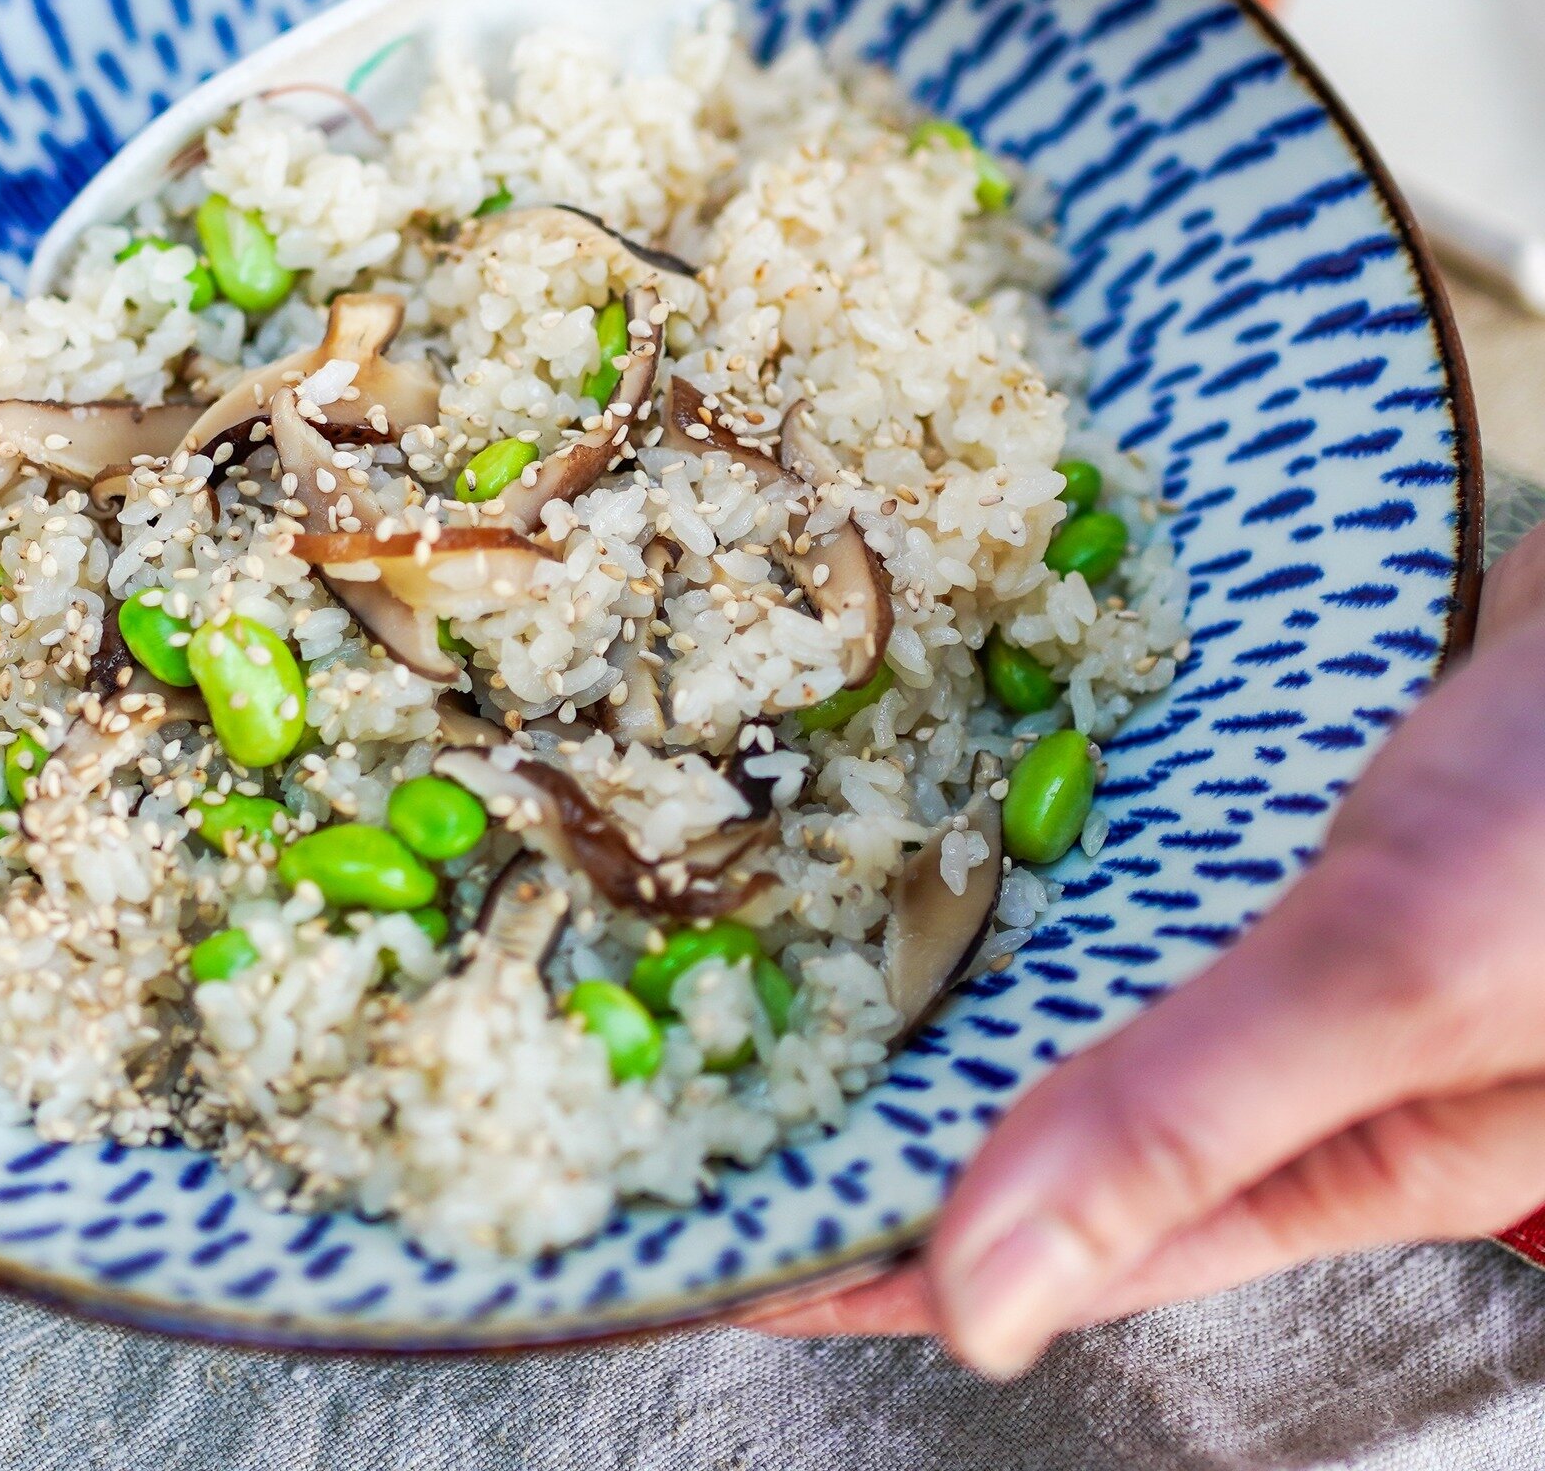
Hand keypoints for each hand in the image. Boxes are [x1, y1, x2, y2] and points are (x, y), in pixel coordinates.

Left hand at [739, 521, 1544, 1372]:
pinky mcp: (1260, 806)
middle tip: (694, 1079)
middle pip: (1042, 1104)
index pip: (1067, 1241)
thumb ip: (1196, 1117)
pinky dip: (1008, 831)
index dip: (887, 1257)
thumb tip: (980, 1302)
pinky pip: (1103, 839)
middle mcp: (1284, 1048)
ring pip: (1064, 966)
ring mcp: (1267, 916)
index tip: (713, 1251)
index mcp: (1335, 1151)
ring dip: (929, 961)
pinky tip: (905, 797)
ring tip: (761, 943)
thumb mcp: (1406, 977)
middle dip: (878, 1106)